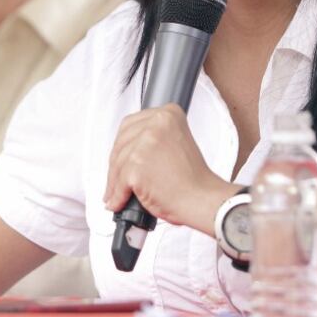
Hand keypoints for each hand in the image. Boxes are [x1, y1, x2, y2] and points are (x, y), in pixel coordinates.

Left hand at [103, 103, 235, 232]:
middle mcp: (156, 124)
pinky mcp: (136, 166)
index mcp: (168, 114)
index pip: (130, 124)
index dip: (124, 144)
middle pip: (121, 143)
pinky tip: (119, 202)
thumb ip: (155, 137)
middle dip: (116, 163)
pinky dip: (117, 195)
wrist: (202, 199)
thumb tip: (129, 146)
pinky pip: (118, 183)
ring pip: (117, 164)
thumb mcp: (177, 141)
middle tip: (117, 177)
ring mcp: (145, 144)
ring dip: (114, 182)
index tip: (121, 155)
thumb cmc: (193, 178)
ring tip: (117, 194)